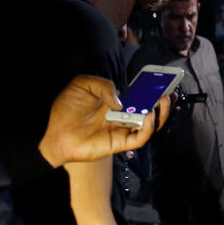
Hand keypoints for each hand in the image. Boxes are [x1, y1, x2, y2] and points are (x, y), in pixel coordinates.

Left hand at [38, 75, 169, 167]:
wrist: (53, 131)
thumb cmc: (65, 109)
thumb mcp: (82, 84)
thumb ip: (104, 85)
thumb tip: (121, 100)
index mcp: (115, 101)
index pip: (138, 95)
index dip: (151, 89)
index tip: (163, 81)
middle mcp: (122, 116)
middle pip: (149, 110)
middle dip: (162, 102)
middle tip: (170, 91)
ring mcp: (122, 130)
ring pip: (149, 125)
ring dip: (160, 114)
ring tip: (164, 101)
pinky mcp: (119, 143)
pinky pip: (139, 137)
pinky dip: (147, 128)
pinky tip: (148, 116)